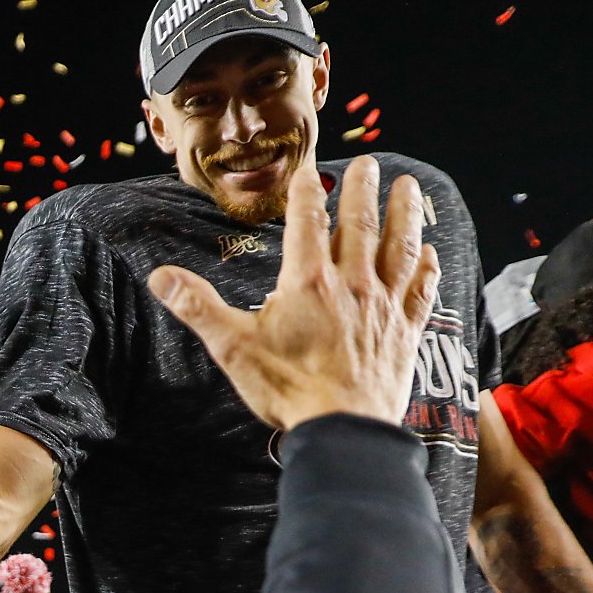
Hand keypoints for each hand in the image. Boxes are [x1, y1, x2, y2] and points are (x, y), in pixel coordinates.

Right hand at [149, 156, 442, 431]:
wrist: (342, 428)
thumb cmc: (287, 388)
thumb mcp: (233, 346)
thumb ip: (197, 307)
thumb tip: (160, 277)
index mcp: (307, 281)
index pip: (306, 222)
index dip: (306, 192)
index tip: (308, 171)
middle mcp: (351, 283)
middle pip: (360, 224)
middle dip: (362, 189)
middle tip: (367, 163)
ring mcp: (383, 305)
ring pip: (399, 247)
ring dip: (404, 214)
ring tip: (408, 186)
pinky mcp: (405, 331)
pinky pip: (421, 290)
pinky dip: (427, 268)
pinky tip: (431, 252)